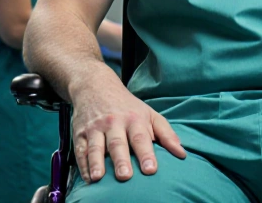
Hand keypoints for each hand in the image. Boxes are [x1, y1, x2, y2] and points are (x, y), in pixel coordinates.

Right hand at [70, 69, 185, 183]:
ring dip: (96, 162)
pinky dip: (83, 164)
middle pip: (117, 143)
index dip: (146, 154)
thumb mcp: (149, 114)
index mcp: (134, 119)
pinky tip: (88, 177)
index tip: (151, 169)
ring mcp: (95, 128)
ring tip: (99, 177)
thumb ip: (166, 134)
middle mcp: (114, 123)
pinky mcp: (80, 133)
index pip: (141, 138)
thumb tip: (182, 154)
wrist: (96, 85)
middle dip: (121, 160)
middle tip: (125, 176)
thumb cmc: (127, 106)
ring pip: (96, 147)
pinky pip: (80, 150)